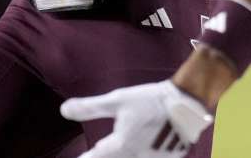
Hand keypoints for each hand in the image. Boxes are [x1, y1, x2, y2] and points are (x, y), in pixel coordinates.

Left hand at [60, 81, 212, 157]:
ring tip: (119, 150)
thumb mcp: (117, 99)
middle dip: (103, 157)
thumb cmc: (150, 99)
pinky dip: (141, 157)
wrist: (187, 102)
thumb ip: (90, 107)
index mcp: (121, 146)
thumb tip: (63, 110)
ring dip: (123, 156)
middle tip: (96, 153)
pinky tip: (139, 151)